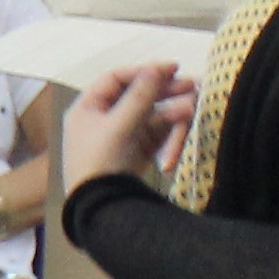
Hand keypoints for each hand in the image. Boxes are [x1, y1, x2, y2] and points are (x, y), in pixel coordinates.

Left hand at [54, 62, 194, 207]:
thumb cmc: (100, 164)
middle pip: (136, 96)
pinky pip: (155, 136)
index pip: (116, 79)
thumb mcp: (119, 126)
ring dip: (171, 112)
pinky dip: (168, 133)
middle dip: (163, 91)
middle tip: (191, 85)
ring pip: (150, 116)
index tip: (171, 68)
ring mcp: (120, 136)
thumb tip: (157, 68)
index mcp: (87, 108)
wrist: (101, 210)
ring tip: (191, 109)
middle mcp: (102, 119)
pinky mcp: (135, 153)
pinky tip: (184, 125)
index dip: (143, 71)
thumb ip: (140, 96)